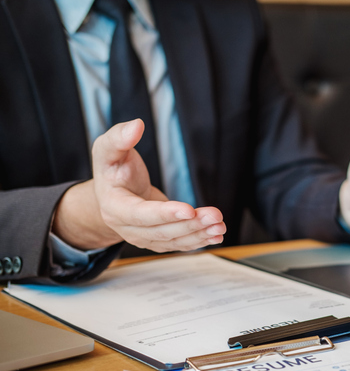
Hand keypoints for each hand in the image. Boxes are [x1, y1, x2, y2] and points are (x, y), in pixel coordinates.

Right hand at [88, 119, 225, 252]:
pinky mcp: (157, 240)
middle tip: (215, 215)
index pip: (140, 214)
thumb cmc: (112, 168)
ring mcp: (142, 237)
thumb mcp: (108, 149)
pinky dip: (199, 241)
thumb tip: (136, 125)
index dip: (164, 213)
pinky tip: (216, 235)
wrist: (114, 191)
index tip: (189, 209)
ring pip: (173, 240)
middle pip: (162, 231)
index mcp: (113, 207)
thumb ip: (119, 137)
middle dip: (191, 224)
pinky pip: (179, 244)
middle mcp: (127, 228)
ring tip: (220, 226)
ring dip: (199, 235)